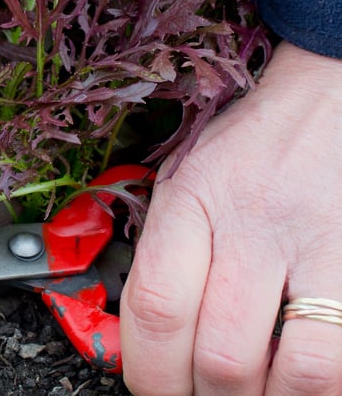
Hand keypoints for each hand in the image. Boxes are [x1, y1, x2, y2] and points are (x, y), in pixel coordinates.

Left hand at [121, 42, 341, 393]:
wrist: (325, 102)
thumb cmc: (247, 148)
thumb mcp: (184, 181)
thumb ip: (164, 253)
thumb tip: (145, 341)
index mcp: (192, 200)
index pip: (156, 307)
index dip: (149, 372)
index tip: (150, 389)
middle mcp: (254, 224)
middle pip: (222, 354)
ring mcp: (320, 246)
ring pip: (297, 372)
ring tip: (253, 393)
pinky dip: (317, 385)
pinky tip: (296, 376)